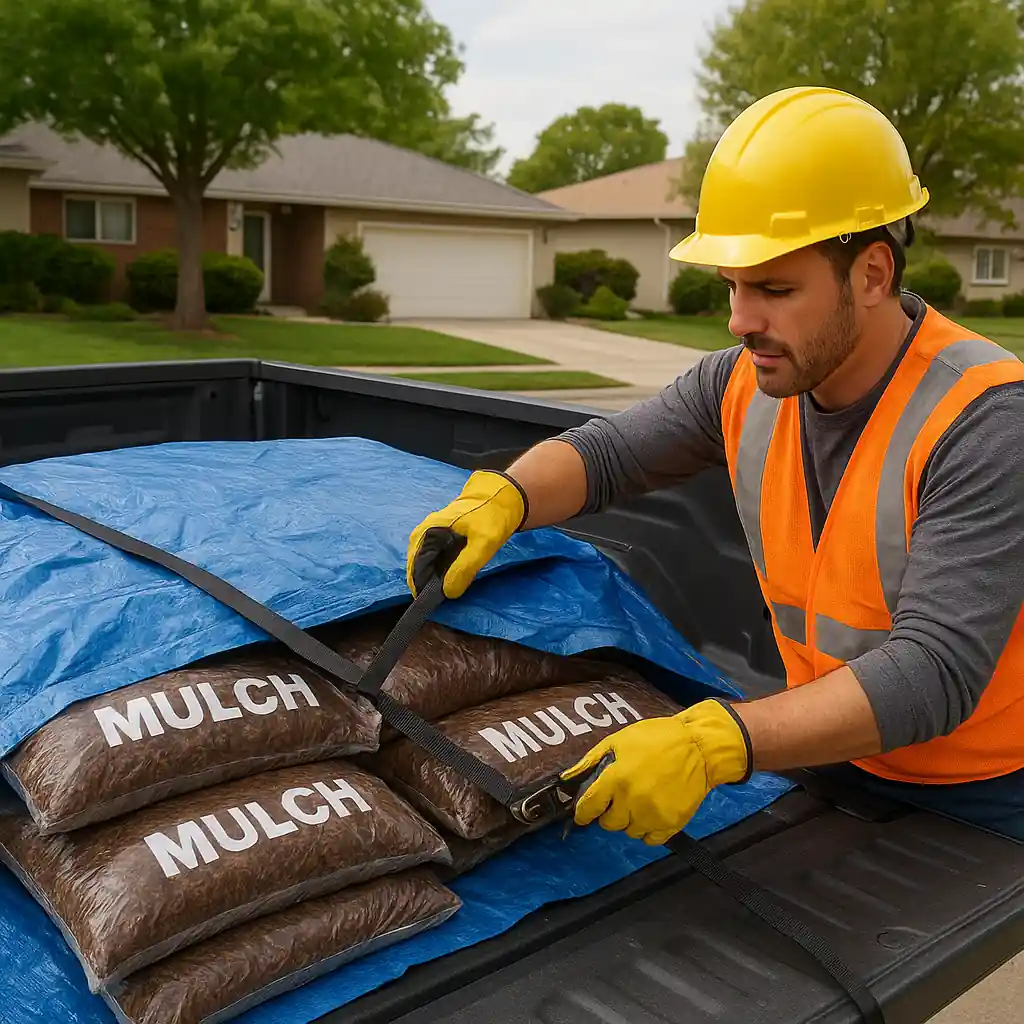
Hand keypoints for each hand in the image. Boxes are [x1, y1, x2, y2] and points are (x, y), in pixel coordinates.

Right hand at [406, 470, 527, 597]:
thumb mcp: (483, 544)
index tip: (430, 602)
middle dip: (425, 583)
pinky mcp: (438, 536)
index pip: (416, 566)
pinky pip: (431, 557)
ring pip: (423, 562)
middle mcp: (423, 532)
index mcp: (429, 531)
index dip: (420, 586)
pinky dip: (436, 569)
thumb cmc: (491, 517)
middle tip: (440, 599)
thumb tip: (447, 592)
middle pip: (416, 565)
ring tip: (444, 590)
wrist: (500, 496)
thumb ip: (464, 568)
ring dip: (430, 577)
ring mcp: (430, 533)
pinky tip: (448, 577)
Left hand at [561, 699, 752, 844]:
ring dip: (630, 820)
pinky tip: (652, 812)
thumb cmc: (658, 738)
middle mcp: (631, 802)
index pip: (588, 807)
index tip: (584, 813)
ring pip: (629, 831)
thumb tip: (568, 778)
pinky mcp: (671, 825)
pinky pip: (650, 840)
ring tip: (640, 800)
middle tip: (619, 798)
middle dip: (609, 813)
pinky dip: (648, 829)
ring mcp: (652, 816)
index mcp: (616, 779)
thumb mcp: (619, 740)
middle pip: (608, 823)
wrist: (699, 747)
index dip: (583, 813)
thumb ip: (591, 760)